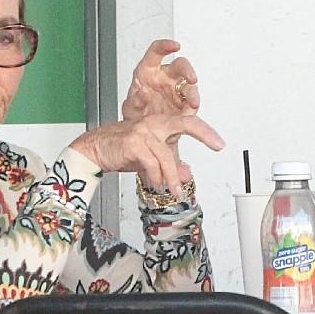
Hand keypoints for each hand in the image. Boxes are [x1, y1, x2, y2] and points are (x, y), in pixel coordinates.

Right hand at [70, 115, 224, 193]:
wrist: (94, 149)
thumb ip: (170, 165)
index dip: (206, 131)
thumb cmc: (122, 149)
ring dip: (172, 177)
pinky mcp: (132, 143)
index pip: (187, 123)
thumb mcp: (151, 158)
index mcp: (160, 123)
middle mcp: (153, 123)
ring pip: (166, 155)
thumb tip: (187, 174)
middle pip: (184, 126)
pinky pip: (151, 163)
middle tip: (217, 146)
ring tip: (174, 191)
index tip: (219, 144)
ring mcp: (142, 131)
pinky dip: (155, 177)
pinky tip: (155, 184)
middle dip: (204, 134)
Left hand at [121, 39, 199, 121]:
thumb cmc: (136, 114)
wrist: (144, 132)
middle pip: (180, 66)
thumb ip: (135, 100)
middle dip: (187, 70)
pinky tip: (191, 110)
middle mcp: (165, 77)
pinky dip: (193, 106)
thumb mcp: (130, 108)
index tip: (175, 46)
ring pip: (189, 85)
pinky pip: (192, 102)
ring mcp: (177, 90)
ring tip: (192, 103)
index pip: (157, 52)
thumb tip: (142, 93)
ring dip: (193, 93)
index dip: (166, 46)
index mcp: (149, 71)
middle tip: (191, 78)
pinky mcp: (185, 103)